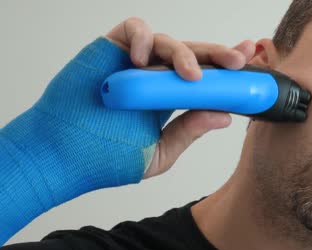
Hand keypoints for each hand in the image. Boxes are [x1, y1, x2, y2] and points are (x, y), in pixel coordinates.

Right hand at [105, 17, 255, 178]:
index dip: (227, 72)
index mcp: (169, 100)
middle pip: (194, 57)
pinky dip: (145, 38)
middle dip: (219, 56)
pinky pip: (135, 30)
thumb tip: (224, 117)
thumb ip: (189, 131)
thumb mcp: (159, 152)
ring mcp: (134, 62)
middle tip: (237, 61)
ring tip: (191, 76)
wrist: (61, 158)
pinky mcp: (111, 49)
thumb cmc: (105, 158)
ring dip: (185, 55)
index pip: (205, 80)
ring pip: (170, 43)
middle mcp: (155, 78)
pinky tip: (145, 60)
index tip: (250, 67)